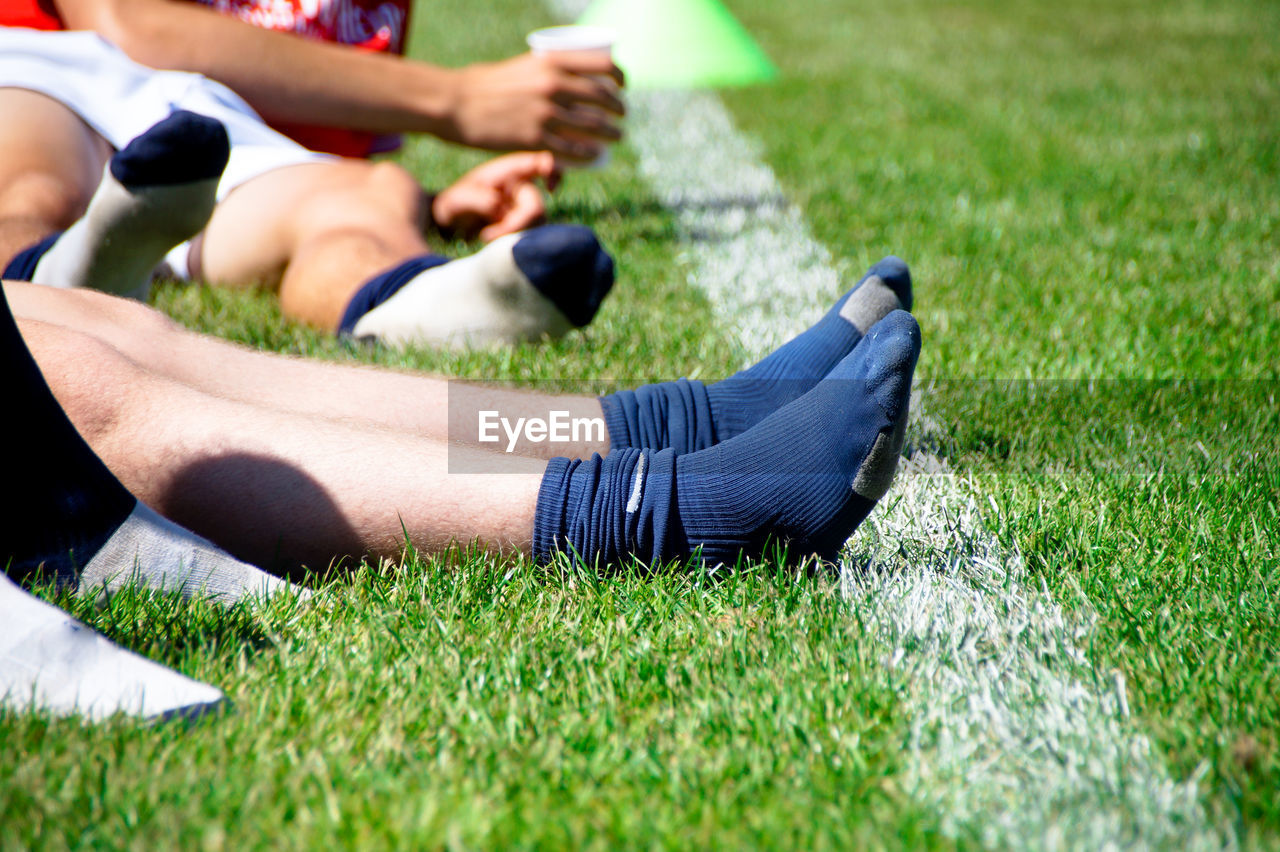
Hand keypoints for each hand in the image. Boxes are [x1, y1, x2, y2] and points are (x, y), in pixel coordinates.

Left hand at [432, 152, 561, 241]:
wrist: (452, 222)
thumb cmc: (455, 203)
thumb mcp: (457, 199)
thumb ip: (478, 200)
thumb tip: (499, 207)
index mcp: (509, 171)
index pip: (539, 163)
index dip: (552, 171)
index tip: (550, 189)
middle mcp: (521, 188)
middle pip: (536, 207)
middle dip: (516, 225)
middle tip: (488, 236)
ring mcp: (524, 207)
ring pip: (535, 225)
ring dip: (511, 234)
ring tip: (486, 236)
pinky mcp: (524, 225)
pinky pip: (529, 235)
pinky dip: (511, 240)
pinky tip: (491, 238)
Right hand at [449, 52, 624, 161]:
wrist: (455, 103)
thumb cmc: (484, 85)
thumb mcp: (520, 68)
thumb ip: (544, 74)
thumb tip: (566, 86)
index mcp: (551, 61)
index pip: (602, 67)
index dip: (620, 77)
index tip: (623, 86)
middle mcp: (553, 85)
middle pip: (602, 98)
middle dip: (619, 109)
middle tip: (621, 115)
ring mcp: (546, 113)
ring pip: (593, 126)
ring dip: (611, 133)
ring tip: (616, 136)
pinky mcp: (535, 139)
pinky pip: (573, 150)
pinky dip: (590, 153)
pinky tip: (597, 154)